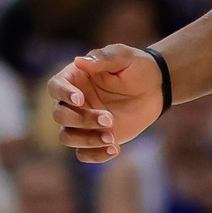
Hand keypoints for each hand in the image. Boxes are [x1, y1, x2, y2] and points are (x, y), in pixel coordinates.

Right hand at [48, 45, 165, 163]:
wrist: (156, 87)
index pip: (55, 87)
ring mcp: (82, 122)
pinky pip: (83, 154)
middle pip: (60, 116)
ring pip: (67, 137)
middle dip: (82, 120)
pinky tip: (114, 149)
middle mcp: (72, 102)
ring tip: (112, 138)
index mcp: (74, 79)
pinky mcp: (94, 137)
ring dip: (86, 140)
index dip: (63, 94)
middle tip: (109, 119)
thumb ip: (103, 58)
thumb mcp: (124, 57)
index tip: (80, 99)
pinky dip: (94, 155)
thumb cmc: (138, 67)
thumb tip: (78, 61)